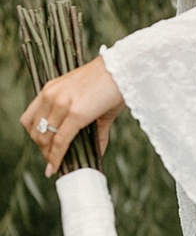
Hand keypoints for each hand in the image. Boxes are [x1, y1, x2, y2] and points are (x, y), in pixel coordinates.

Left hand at [20, 56, 124, 176]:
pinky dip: (57, 157)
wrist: (125, 69)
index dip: (36, 137)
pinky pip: (61, 141)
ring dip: (48, 155)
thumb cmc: (113, 83)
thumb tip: (98, 150)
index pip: (31, 119)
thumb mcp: (93, 101)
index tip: (45, 150)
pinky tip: (58, 166)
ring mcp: (62, 103)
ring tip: (55, 166)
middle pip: (35, 130)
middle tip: (52, 161)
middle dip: (42, 149)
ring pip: (45, 138)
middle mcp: (51, 95)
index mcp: (51, 89)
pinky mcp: (76, 113)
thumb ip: (93, 126)